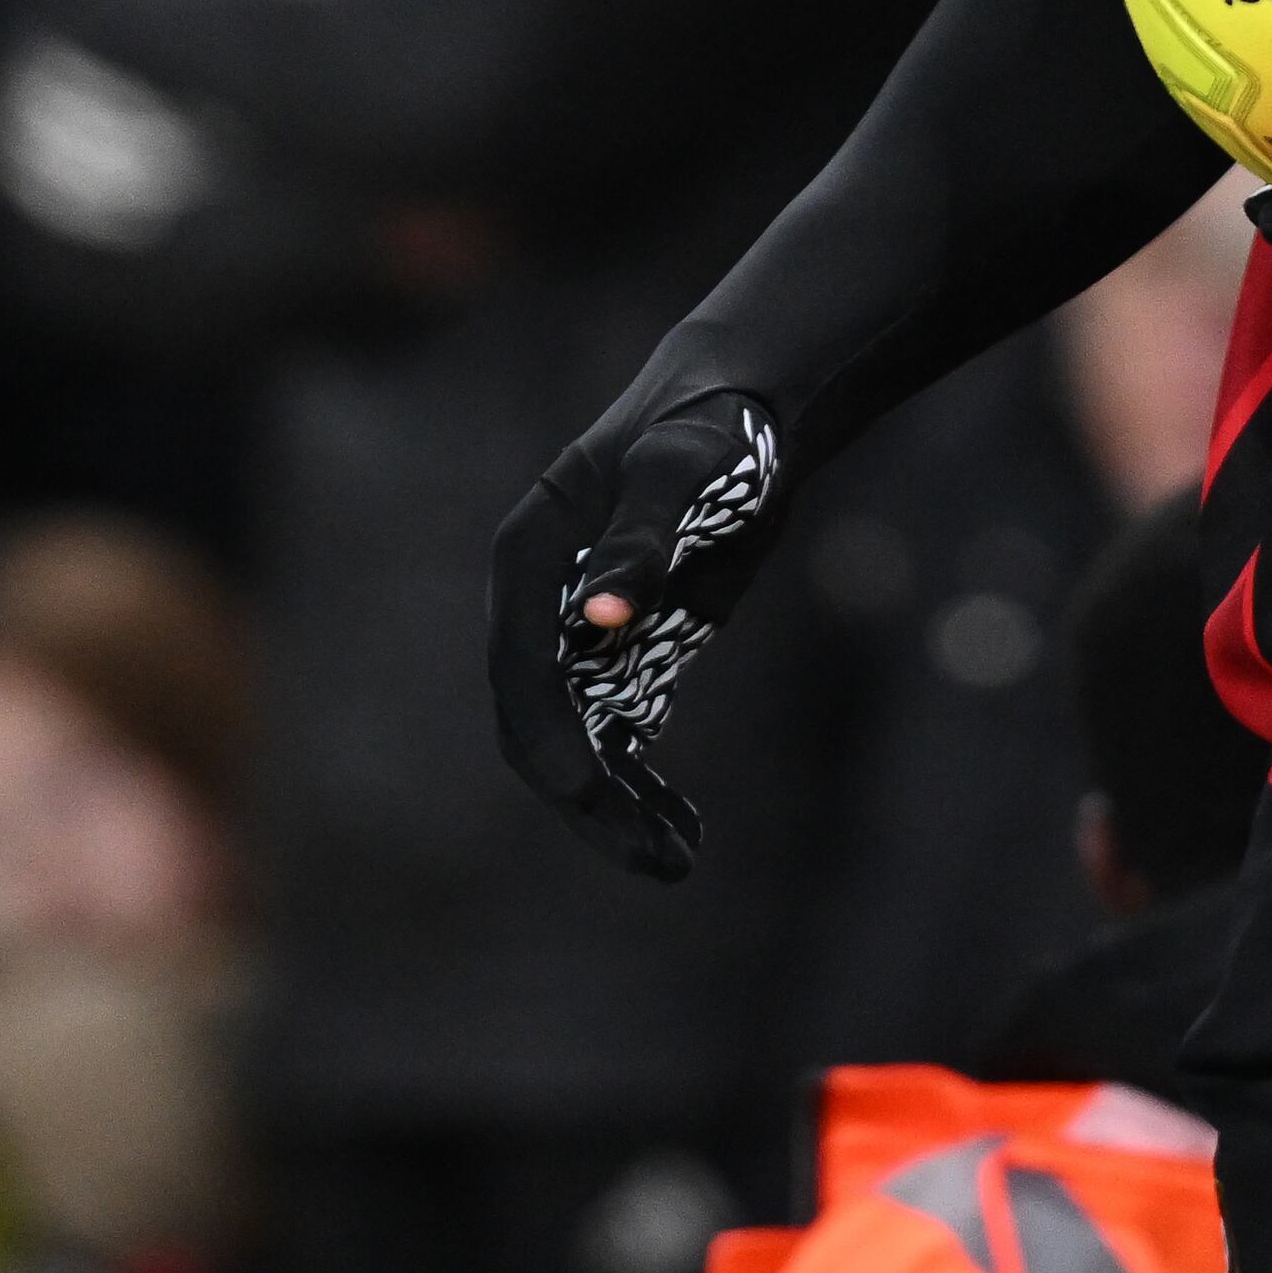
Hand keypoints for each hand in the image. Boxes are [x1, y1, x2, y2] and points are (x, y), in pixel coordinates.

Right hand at [486, 385, 792, 884]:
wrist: (750, 410)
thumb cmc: (711, 427)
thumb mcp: (680, 473)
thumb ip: (641, 540)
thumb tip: (600, 618)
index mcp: (531, 558)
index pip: (521, 670)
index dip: (548, 738)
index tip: (587, 794)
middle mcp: (543, 606)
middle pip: (541, 724)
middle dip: (587, 797)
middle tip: (650, 857)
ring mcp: (585, 634)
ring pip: (579, 743)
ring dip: (615, 809)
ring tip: (674, 862)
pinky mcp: (631, 650)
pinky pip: (619, 736)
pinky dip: (642, 788)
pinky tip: (683, 829)